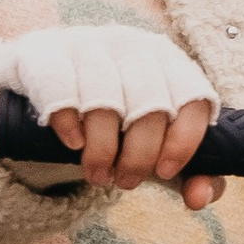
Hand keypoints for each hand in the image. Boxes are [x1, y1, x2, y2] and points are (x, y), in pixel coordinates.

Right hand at [0, 24, 218, 204]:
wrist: (51, 88)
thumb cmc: (115, 121)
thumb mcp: (155, 145)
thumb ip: (189, 174)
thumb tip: (198, 198)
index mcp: (169, 63)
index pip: (192, 98)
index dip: (184, 140)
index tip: (165, 172)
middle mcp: (132, 47)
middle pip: (149, 104)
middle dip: (139, 155)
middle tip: (125, 181)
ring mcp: (87, 45)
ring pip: (105, 100)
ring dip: (102, 149)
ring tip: (97, 174)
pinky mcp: (46, 52)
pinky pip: (59, 85)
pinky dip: (68, 121)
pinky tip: (73, 143)